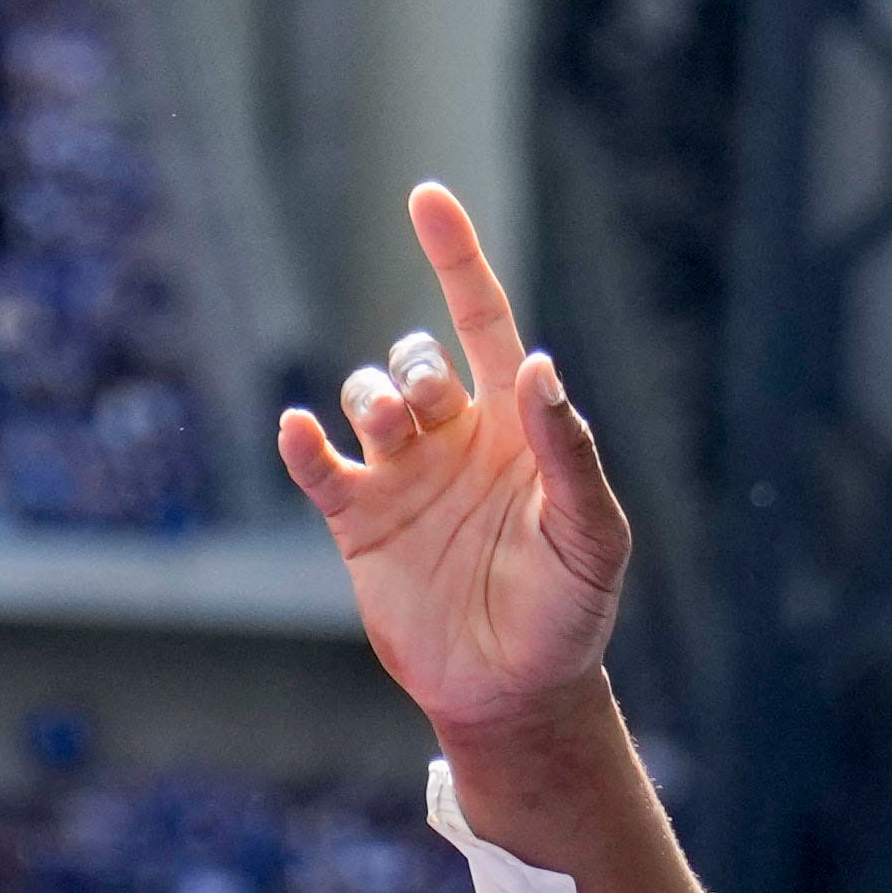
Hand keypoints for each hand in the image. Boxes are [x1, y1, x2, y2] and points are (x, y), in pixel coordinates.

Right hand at [271, 183, 633, 761]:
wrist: (515, 693)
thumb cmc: (568, 614)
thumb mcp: (590, 537)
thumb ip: (570, 455)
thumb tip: (538, 367)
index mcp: (515, 427)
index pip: (482, 320)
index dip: (456, 258)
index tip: (426, 199)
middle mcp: (455, 440)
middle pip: (417, 357)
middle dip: (415, 365)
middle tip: (425, 410)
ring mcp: (404, 478)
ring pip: (367, 397)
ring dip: (371, 398)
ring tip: (389, 434)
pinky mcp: (360, 523)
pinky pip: (319, 468)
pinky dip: (303, 445)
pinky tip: (301, 432)